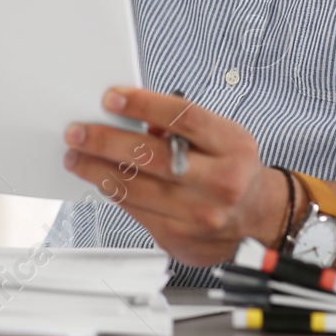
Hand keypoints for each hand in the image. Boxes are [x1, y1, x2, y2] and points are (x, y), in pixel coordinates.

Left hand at [63, 86, 289, 266]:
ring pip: (136, 189)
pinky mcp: (180, 238)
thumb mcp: (222, 136)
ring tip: (77, 156)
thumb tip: (135, 117)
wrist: (258, 219)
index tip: (112, 97)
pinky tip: (100, 179)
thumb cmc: (234, 169)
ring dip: (98, 170)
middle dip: (106, 141)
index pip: (183, 118)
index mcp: (231, 147)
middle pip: (153, 156)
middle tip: (78, 132)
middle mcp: (219, 183)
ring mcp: (199, 215)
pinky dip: (114, 193)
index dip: (144, 104)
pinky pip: (136, 211)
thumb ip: (182, 126)